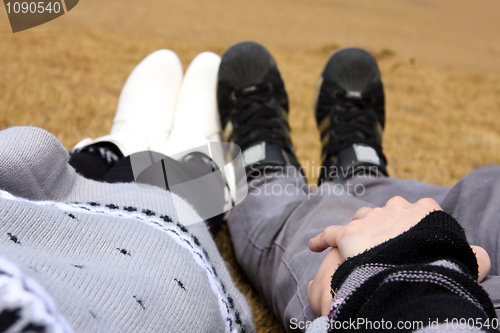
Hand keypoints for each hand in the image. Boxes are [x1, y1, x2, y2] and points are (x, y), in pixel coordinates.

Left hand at [306, 196, 490, 316]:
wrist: (416, 265)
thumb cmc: (442, 261)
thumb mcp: (464, 256)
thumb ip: (470, 253)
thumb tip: (478, 256)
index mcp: (424, 211)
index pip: (419, 212)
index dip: (415, 226)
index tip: (415, 238)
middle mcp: (395, 209)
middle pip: (387, 214)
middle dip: (386, 226)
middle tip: (386, 246)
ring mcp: (371, 218)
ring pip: (360, 219)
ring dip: (359, 229)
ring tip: (356, 245)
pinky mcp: (349, 232)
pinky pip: (330, 233)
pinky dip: (321, 239)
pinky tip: (312, 246)